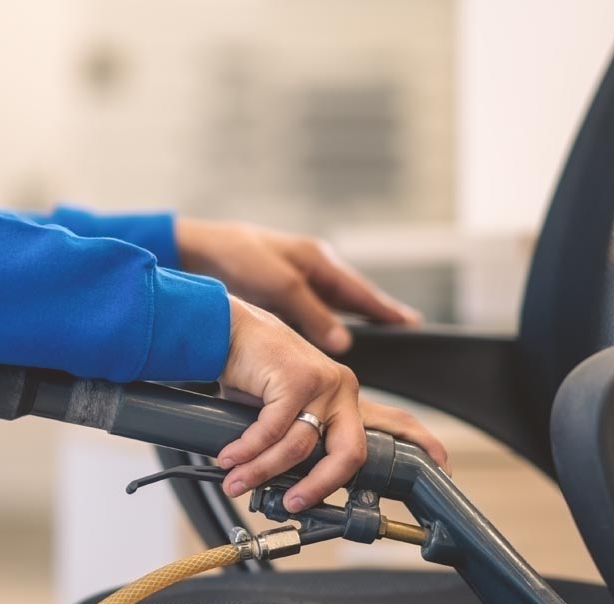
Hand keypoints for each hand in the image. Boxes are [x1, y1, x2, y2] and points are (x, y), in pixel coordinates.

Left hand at [176, 218, 419, 353]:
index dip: (387, 309)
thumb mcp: (281, 285)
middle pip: (357, 297)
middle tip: (409, 328)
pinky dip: (331, 326)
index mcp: (320, 261)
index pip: (362, 291)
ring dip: (359, 320)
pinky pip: (317, 313)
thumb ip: (314, 314)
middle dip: (381, 312)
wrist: (201, 251)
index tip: (412, 323)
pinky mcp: (285, 296)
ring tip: (383, 335)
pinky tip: (337, 338)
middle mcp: (316, 272)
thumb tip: (345, 342)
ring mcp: (302, 283)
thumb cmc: (241, 257)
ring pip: (338, 306)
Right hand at [218, 297, 447, 509]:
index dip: (421, 444)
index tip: (444, 466)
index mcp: (346, 398)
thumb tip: (293, 484)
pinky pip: (272, 432)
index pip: (396, 422)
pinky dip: (247, 451)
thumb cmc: (255, 372)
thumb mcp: (285, 409)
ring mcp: (323, 382)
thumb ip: (299, 438)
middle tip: (295, 504)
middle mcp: (342, 389)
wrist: (226, 331)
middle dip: (321, 486)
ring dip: (262, 470)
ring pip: (299, 447)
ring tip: (237, 480)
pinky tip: (231, 457)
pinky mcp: (297, 379)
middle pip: (350, 454)